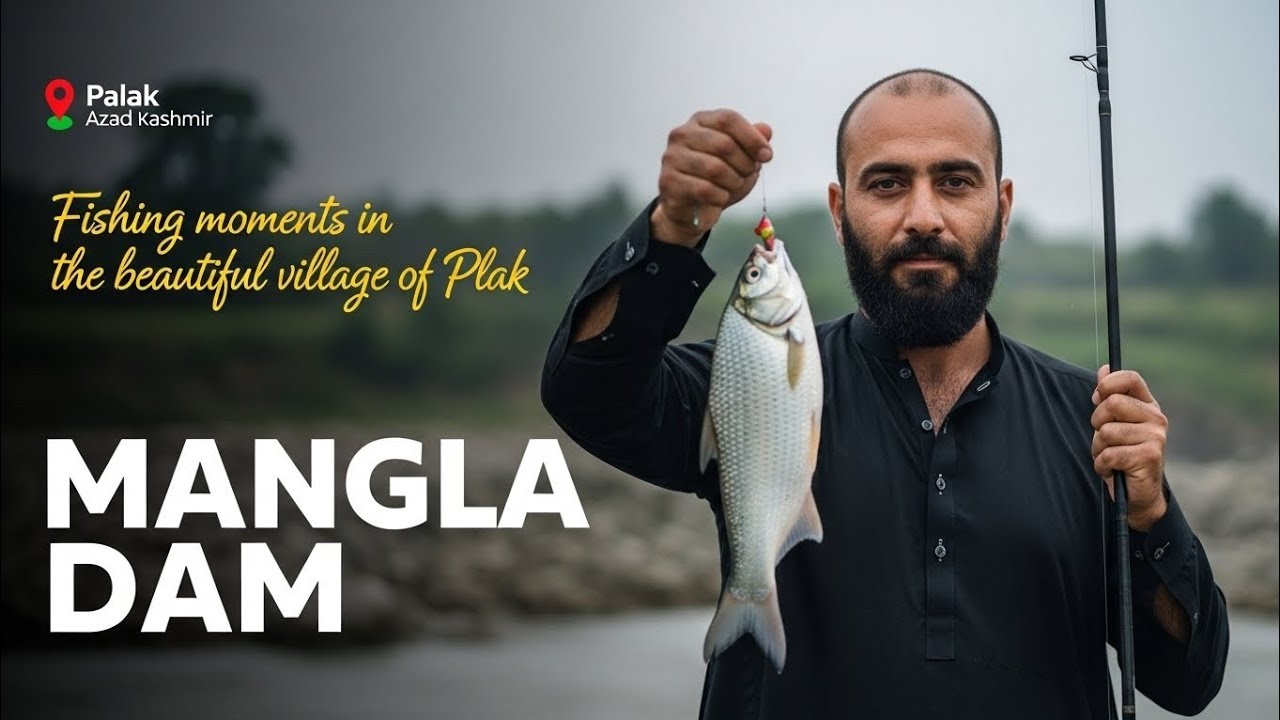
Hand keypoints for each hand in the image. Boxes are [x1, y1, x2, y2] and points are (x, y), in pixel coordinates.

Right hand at [651, 109, 772, 246]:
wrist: (691, 209)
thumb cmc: (717, 179)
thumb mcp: (741, 157)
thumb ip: (753, 141)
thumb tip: (766, 130)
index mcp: (700, 121)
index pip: (728, 119)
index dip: (751, 137)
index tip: (767, 156)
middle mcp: (681, 135)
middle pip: (723, 144)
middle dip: (745, 163)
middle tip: (748, 174)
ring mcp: (672, 158)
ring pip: (715, 168)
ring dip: (733, 181)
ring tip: (734, 185)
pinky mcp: (668, 182)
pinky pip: (704, 189)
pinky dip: (721, 196)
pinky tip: (721, 197)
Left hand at [1090, 365, 1168, 531]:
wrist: (1138, 495)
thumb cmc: (1122, 456)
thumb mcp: (1113, 424)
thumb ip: (1109, 397)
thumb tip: (1103, 369)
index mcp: (1148, 406)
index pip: (1130, 378)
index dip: (1107, 385)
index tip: (1097, 399)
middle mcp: (1156, 418)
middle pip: (1112, 403)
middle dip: (1097, 423)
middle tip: (1104, 439)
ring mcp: (1156, 437)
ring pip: (1107, 431)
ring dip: (1098, 448)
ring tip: (1110, 457)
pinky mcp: (1150, 456)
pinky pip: (1109, 454)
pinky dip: (1102, 465)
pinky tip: (1112, 470)